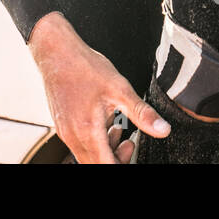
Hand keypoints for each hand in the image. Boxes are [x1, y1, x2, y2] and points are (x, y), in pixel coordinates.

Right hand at [28, 13, 169, 163]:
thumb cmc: (84, 67)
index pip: (107, 167)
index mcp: (87, 132)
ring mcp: (65, 131)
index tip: (132, 154)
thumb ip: (141, 113)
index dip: (123, 164)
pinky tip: (105, 122)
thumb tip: (163, 129)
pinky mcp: (62, 125)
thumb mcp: (119, 88)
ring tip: (119, 130)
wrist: (55, 51)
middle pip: (97, 165)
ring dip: (106, 150)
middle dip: (116, 160)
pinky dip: (95, 140)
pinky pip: (80, 144)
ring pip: (87, 156)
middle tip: (130, 144)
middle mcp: (73, 136)